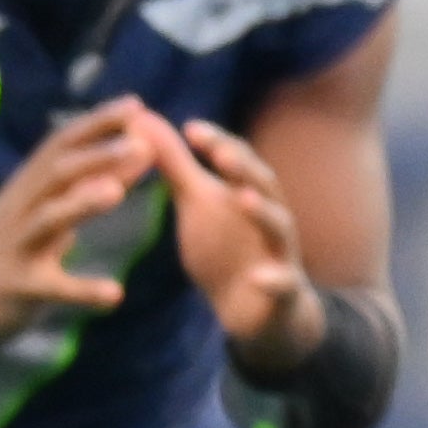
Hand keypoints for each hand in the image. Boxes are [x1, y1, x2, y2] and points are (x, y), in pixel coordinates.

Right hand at [0, 105, 156, 340]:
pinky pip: (52, 287)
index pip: (61, 146)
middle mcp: (19, 210)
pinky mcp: (17, 287)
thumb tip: (129, 156)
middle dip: (98, 155)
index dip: (95, 123)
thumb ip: (84, 191)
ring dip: (82, 203)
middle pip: (56, 174)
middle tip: (141, 143)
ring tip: (117, 193)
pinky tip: (115, 295)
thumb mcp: (46, 217)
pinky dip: (83, 290)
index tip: (135, 104)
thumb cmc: (10, 254)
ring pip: (48, 219)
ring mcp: (15, 247)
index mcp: (27, 189)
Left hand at [136, 104, 320, 369]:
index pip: (237, 158)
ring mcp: (280, 252)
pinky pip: (283, 283)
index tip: (190, 129)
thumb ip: (175, 165)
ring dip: (263, 212)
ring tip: (244, 200)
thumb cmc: (224, 247)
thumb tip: (144, 119)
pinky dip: (273, 279)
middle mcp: (269, 215)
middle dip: (243, 168)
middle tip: (220, 154)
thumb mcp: (197, 204)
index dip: (217, 142)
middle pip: (263, 184)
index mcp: (247, 191)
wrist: (252, 309)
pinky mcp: (284, 290)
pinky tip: (257, 278)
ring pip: (279, 226)